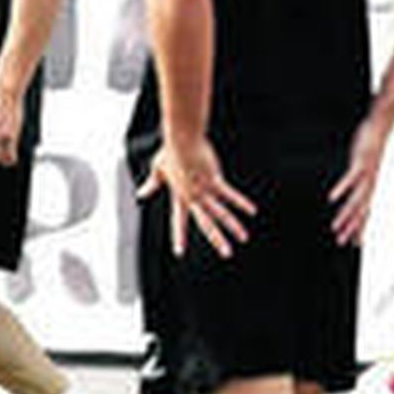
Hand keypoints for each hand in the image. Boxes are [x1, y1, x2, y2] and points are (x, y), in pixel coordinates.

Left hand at [137, 137, 256, 258]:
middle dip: (217, 239)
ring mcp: (205, 190)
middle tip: (226, 254)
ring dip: (234, 226)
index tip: (179, 252)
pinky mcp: (215, 179)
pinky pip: (230, 195)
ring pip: (221, 212)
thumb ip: (152, 183)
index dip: (178, 237)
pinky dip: (241, 203)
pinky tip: (252, 211)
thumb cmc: (170, 151)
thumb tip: (141, 193)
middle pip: (206, 223)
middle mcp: (192, 197)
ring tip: (244, 238)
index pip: (178, 221)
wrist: (182, 140)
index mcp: (179, 196)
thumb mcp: (158, 169)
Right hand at [328, 114, 391, 246]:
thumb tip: (353, 186)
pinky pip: (350, 179)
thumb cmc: (371, 145)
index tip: (355, 243)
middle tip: (342, 242)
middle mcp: (369, 183)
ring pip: (356, 200)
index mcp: (370, 185)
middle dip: (352, 228)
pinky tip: (332, 198)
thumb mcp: (365, 164)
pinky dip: (342, 189)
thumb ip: (360, 176)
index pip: (365, 211)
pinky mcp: (361, 162)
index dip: (361, 228)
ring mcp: (366, 174)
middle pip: (361, 211)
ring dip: (346, 215)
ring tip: (336, 227)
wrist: (382, 126)